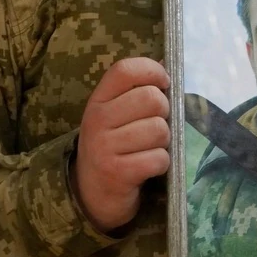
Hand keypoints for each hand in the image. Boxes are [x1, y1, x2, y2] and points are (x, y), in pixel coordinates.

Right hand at [71, 57, 170, 232]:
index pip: (126, 69)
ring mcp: (105, 147)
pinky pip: (159, 158)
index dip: (153, 72)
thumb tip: (166, 62)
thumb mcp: (116, 115)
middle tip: (154, 127)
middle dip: (165, 113)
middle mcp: (97, 120)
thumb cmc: (113, 146)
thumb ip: (137, 90)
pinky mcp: (118, 172)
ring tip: (148, 149)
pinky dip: (161, 164)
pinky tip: (147, 167)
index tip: (164, 84)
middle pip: (152, 99)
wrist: (91, 193)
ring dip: (163, 142)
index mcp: (98, 100)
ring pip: (160, 130)